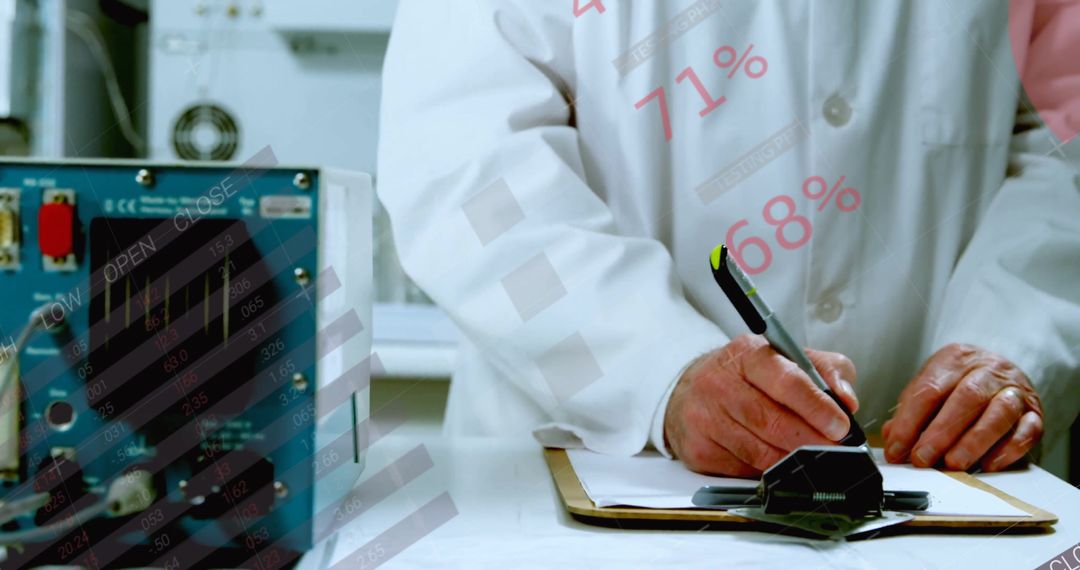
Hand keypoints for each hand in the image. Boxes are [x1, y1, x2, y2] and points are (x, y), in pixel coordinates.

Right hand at [663, 335, 859, 476]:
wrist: (690, 392)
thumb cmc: (747, 377)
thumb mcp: (787, 359)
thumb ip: (825, 370)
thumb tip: (846, 400)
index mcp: (747, 354)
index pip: (786, 381)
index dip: (817, 407)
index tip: (840, 425)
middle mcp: (719, 383)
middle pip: (773, 422)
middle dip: (811, 441)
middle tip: (835, 450)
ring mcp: (705, 417)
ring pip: (760, 452)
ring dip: (793, 460)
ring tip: (812, 459)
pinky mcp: (699, 448)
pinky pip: (744, 469)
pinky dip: (767, 471)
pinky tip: (776, 463)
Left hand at [882, 343, 1042, 471]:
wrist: (1003, 371)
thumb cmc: (959, 382)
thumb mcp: (931, 386)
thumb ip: (911, 411)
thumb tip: (892, 437)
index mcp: (955, 359)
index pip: (929, 389)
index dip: (909, 421)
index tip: (897, 448)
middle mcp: (988, 369)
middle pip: (966, 398)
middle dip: (940, 433)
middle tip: (922, 459)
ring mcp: (1015, 390)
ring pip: (998, 413)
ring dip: (973, 442)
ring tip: (953, 464)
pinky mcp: (1035, 413)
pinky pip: (1026, 431)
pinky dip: (1007, 450)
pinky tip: (987, 465)